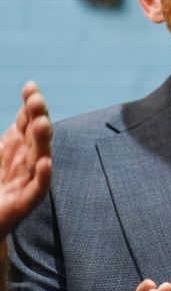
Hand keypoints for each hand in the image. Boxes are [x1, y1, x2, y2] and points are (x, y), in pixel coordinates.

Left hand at [0, 81, 51, 237]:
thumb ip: (3, 141)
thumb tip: (15, 118)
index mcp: (14, 148)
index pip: (26, 121)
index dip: (30, 105)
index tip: (30, 87)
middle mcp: (25, 161)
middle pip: (35, 135)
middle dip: (38, 116)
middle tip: (37, 100)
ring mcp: (26, 182)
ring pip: (39, 158)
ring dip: (42, 141)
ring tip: (42, 124)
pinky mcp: (24, 203)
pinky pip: (37, 189)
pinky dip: (43, 176)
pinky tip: (45, 163)